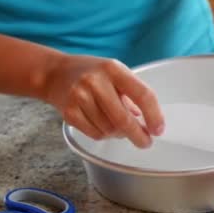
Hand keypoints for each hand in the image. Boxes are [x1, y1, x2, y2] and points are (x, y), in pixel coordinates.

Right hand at [42, 54, 164, 147]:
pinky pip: (95, 134)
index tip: (159, 130)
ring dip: (120, 134)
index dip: (154, 115)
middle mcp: (95, 82)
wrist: (54, 74)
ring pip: (109, 130)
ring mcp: (79, 97)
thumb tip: (149, 123)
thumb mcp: (116, 74)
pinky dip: (105, 135)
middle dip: (138, 135)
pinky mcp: (69, 113)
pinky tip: (104, 126)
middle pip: (123, 119)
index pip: (142, 94)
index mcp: (114, 69)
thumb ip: (133, 95)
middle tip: (146, 142)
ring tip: (119, 126)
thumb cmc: (93, 74)